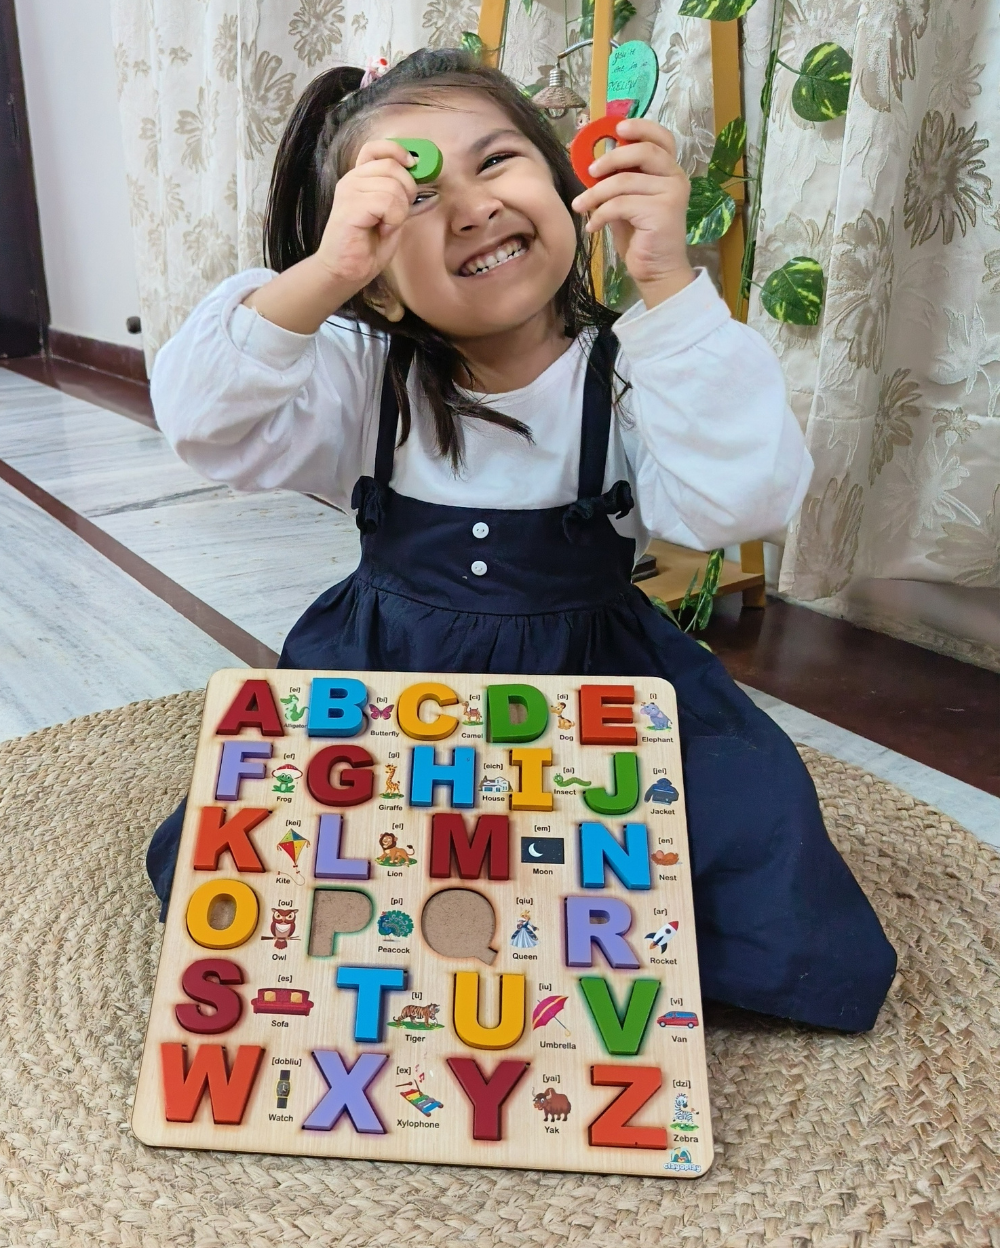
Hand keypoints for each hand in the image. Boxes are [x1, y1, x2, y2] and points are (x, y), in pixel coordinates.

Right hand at [314, 139, 418, 292]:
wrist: (345, 271)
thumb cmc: (366, 247)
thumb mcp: (392, 218)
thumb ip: (403, 200)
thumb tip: (431, 192)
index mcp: (360, 178)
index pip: (376, 148)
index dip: (397, 151)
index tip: (412, 166)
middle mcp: (352, 180)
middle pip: (392, 166)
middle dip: (407, 191)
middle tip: (397, 214)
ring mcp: (349, 192)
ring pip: (393, 187)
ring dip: (399, 211)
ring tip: (385, 225)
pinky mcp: (350, 207)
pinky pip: (386, 202)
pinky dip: (393, 220)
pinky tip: (381, 230)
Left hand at [571, 118, 694, 307]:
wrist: (656, 271)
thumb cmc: (641, 237)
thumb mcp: (628, 202)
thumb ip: (621, 180)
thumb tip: (592, 162)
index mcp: (669, 170)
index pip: (661, 137)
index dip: (640, 127)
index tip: (617, 128)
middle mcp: (676, 177)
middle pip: (642, 152)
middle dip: (610, 159)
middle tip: (588, 172)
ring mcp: (672, 194)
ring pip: (624, 181)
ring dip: (595, 194)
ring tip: (580, 207)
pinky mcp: (662, 212)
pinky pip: (620, 205)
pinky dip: (600, 215)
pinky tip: (593, 227)